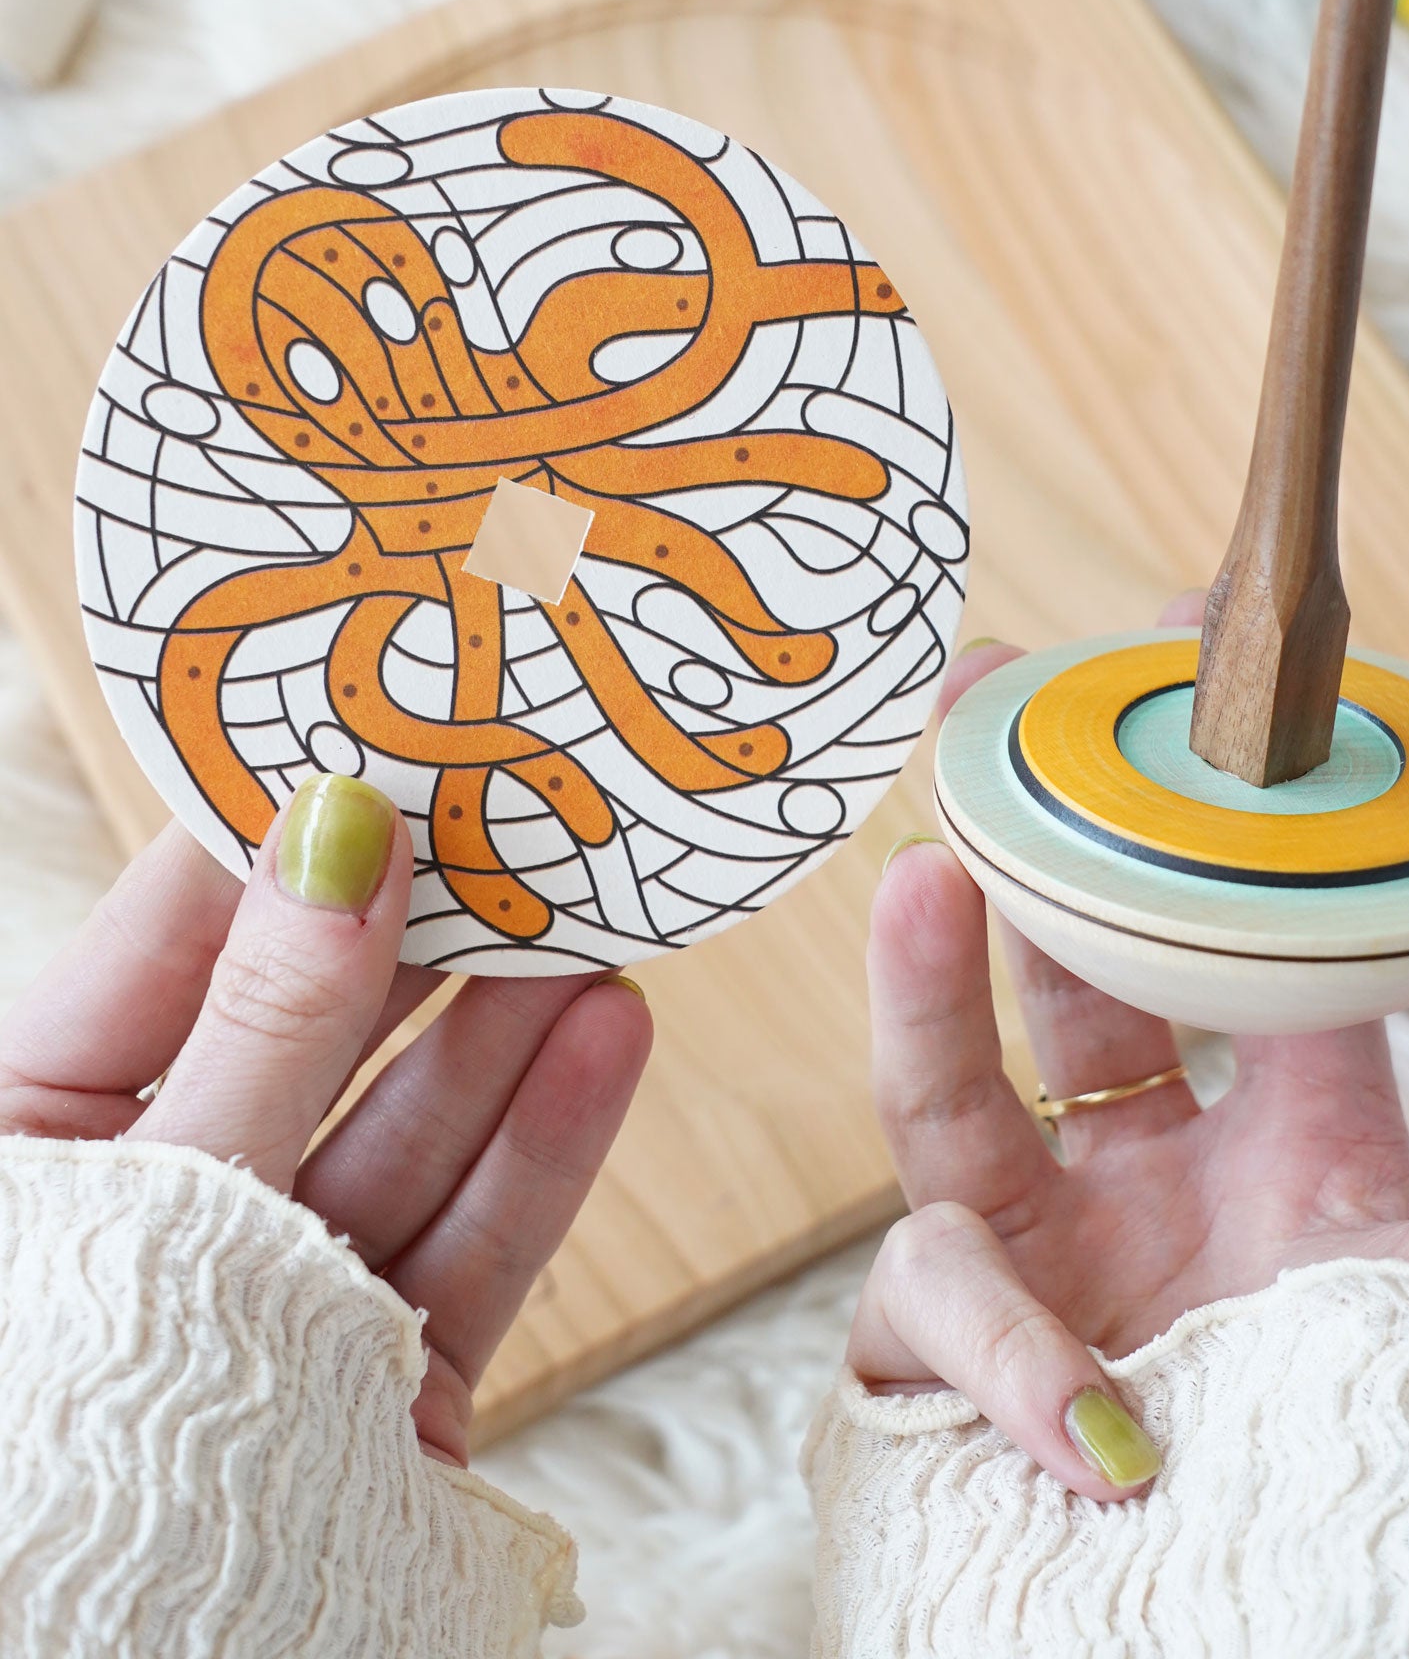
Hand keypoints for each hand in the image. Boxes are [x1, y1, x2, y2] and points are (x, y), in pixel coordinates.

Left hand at [0, 775, 649, 1466]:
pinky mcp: (379, 1373)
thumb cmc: (68, 1433)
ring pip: (410, 1122)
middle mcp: (168, 1198)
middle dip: (430, 919)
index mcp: (42, 1131)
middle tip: (535, 805)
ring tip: (601, 908)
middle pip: (321, 1022)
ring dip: (507, 1018)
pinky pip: (467, 1233)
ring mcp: (281, 1288)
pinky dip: (538, 1139)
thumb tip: (331, 822)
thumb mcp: (156, 1193)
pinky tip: (603, 1036)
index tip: (401, 725)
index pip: (182, 931)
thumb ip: (264, 1018)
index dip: (293, 824)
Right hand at [850, 602, 1408, 1499]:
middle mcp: (1155, 1188)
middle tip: (991, 702)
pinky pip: (945, 1311)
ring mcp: (1049, 1269)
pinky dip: (1013, 1358)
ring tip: (926, 879)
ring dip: (924, 995)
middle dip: (1023, 843)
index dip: (1204, 815)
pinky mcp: (952, 1371)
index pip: (1234, 945)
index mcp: (1288, 1146)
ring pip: (949, 1100)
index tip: (1179, 669)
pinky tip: (1099, 1430)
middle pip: (1064, 984)